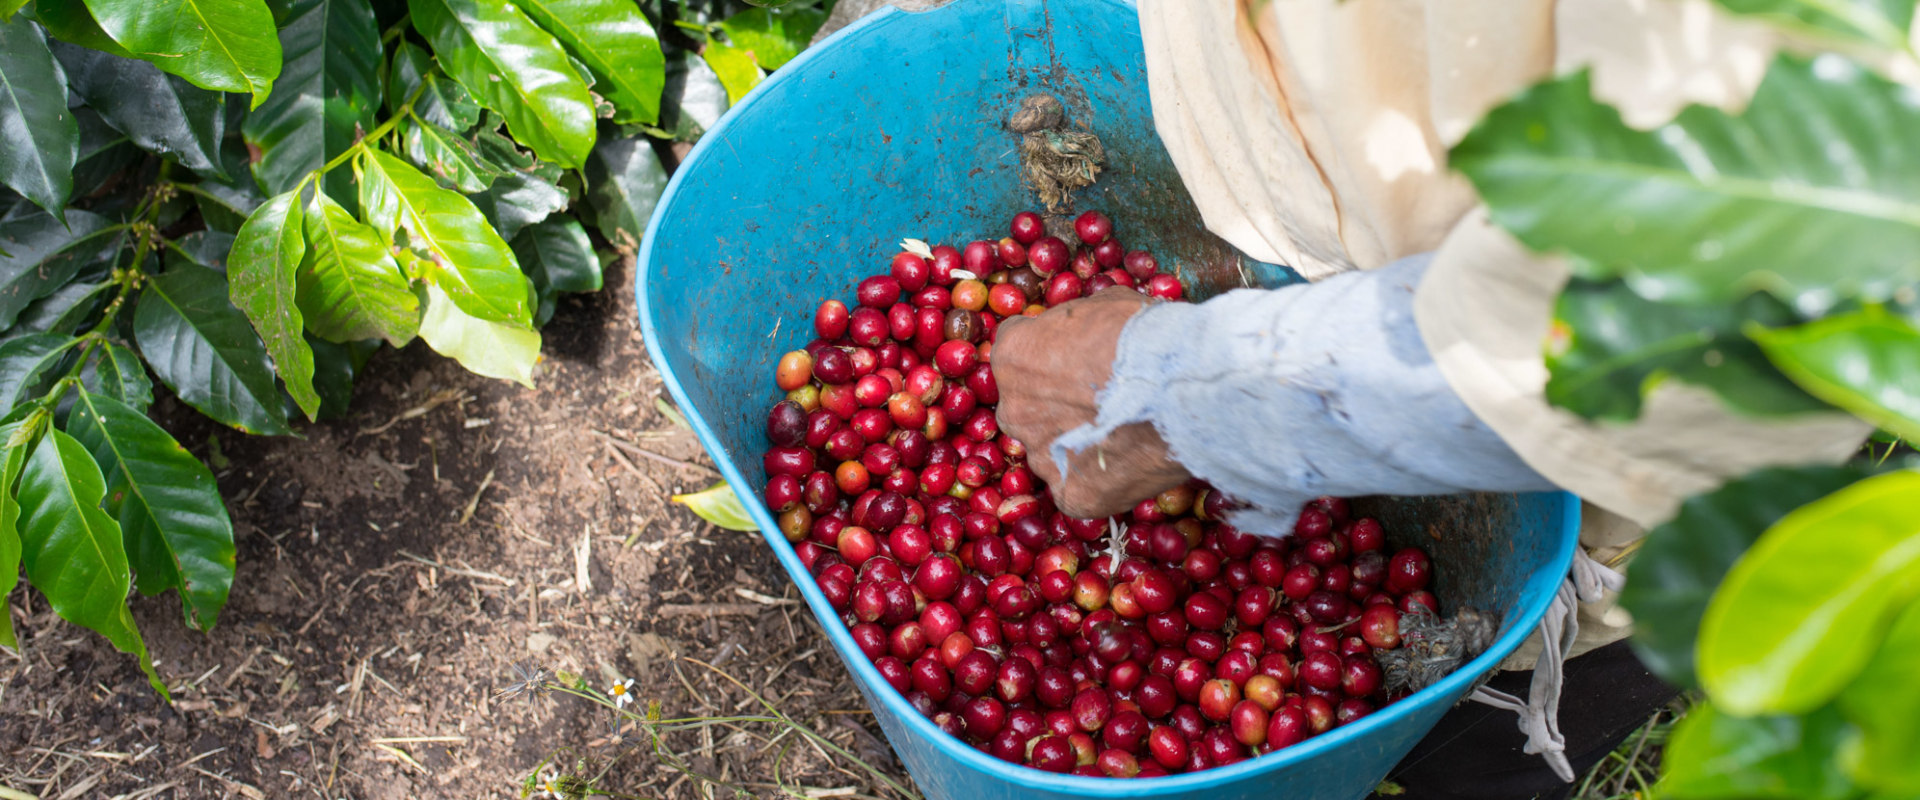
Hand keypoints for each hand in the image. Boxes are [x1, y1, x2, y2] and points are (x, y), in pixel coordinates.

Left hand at [994, 288, 1190, 517]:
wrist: (1182, 386)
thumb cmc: (1144, 336)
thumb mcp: (1103, 305)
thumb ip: (1077, 325)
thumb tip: (1085, 333)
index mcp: (1012, 358)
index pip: (1017, 357)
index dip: (1050, 358)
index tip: (1077, 362)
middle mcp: (1014, 410)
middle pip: (1028, 409)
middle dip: (1056, 405)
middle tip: (1100, 402)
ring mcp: (1041, 457)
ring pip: (1052, 452)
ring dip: (1077, 445)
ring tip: (1122, 435)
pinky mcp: (1072, 495)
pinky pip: (1078, 488)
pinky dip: (1099, 482)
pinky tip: (1129, 465)